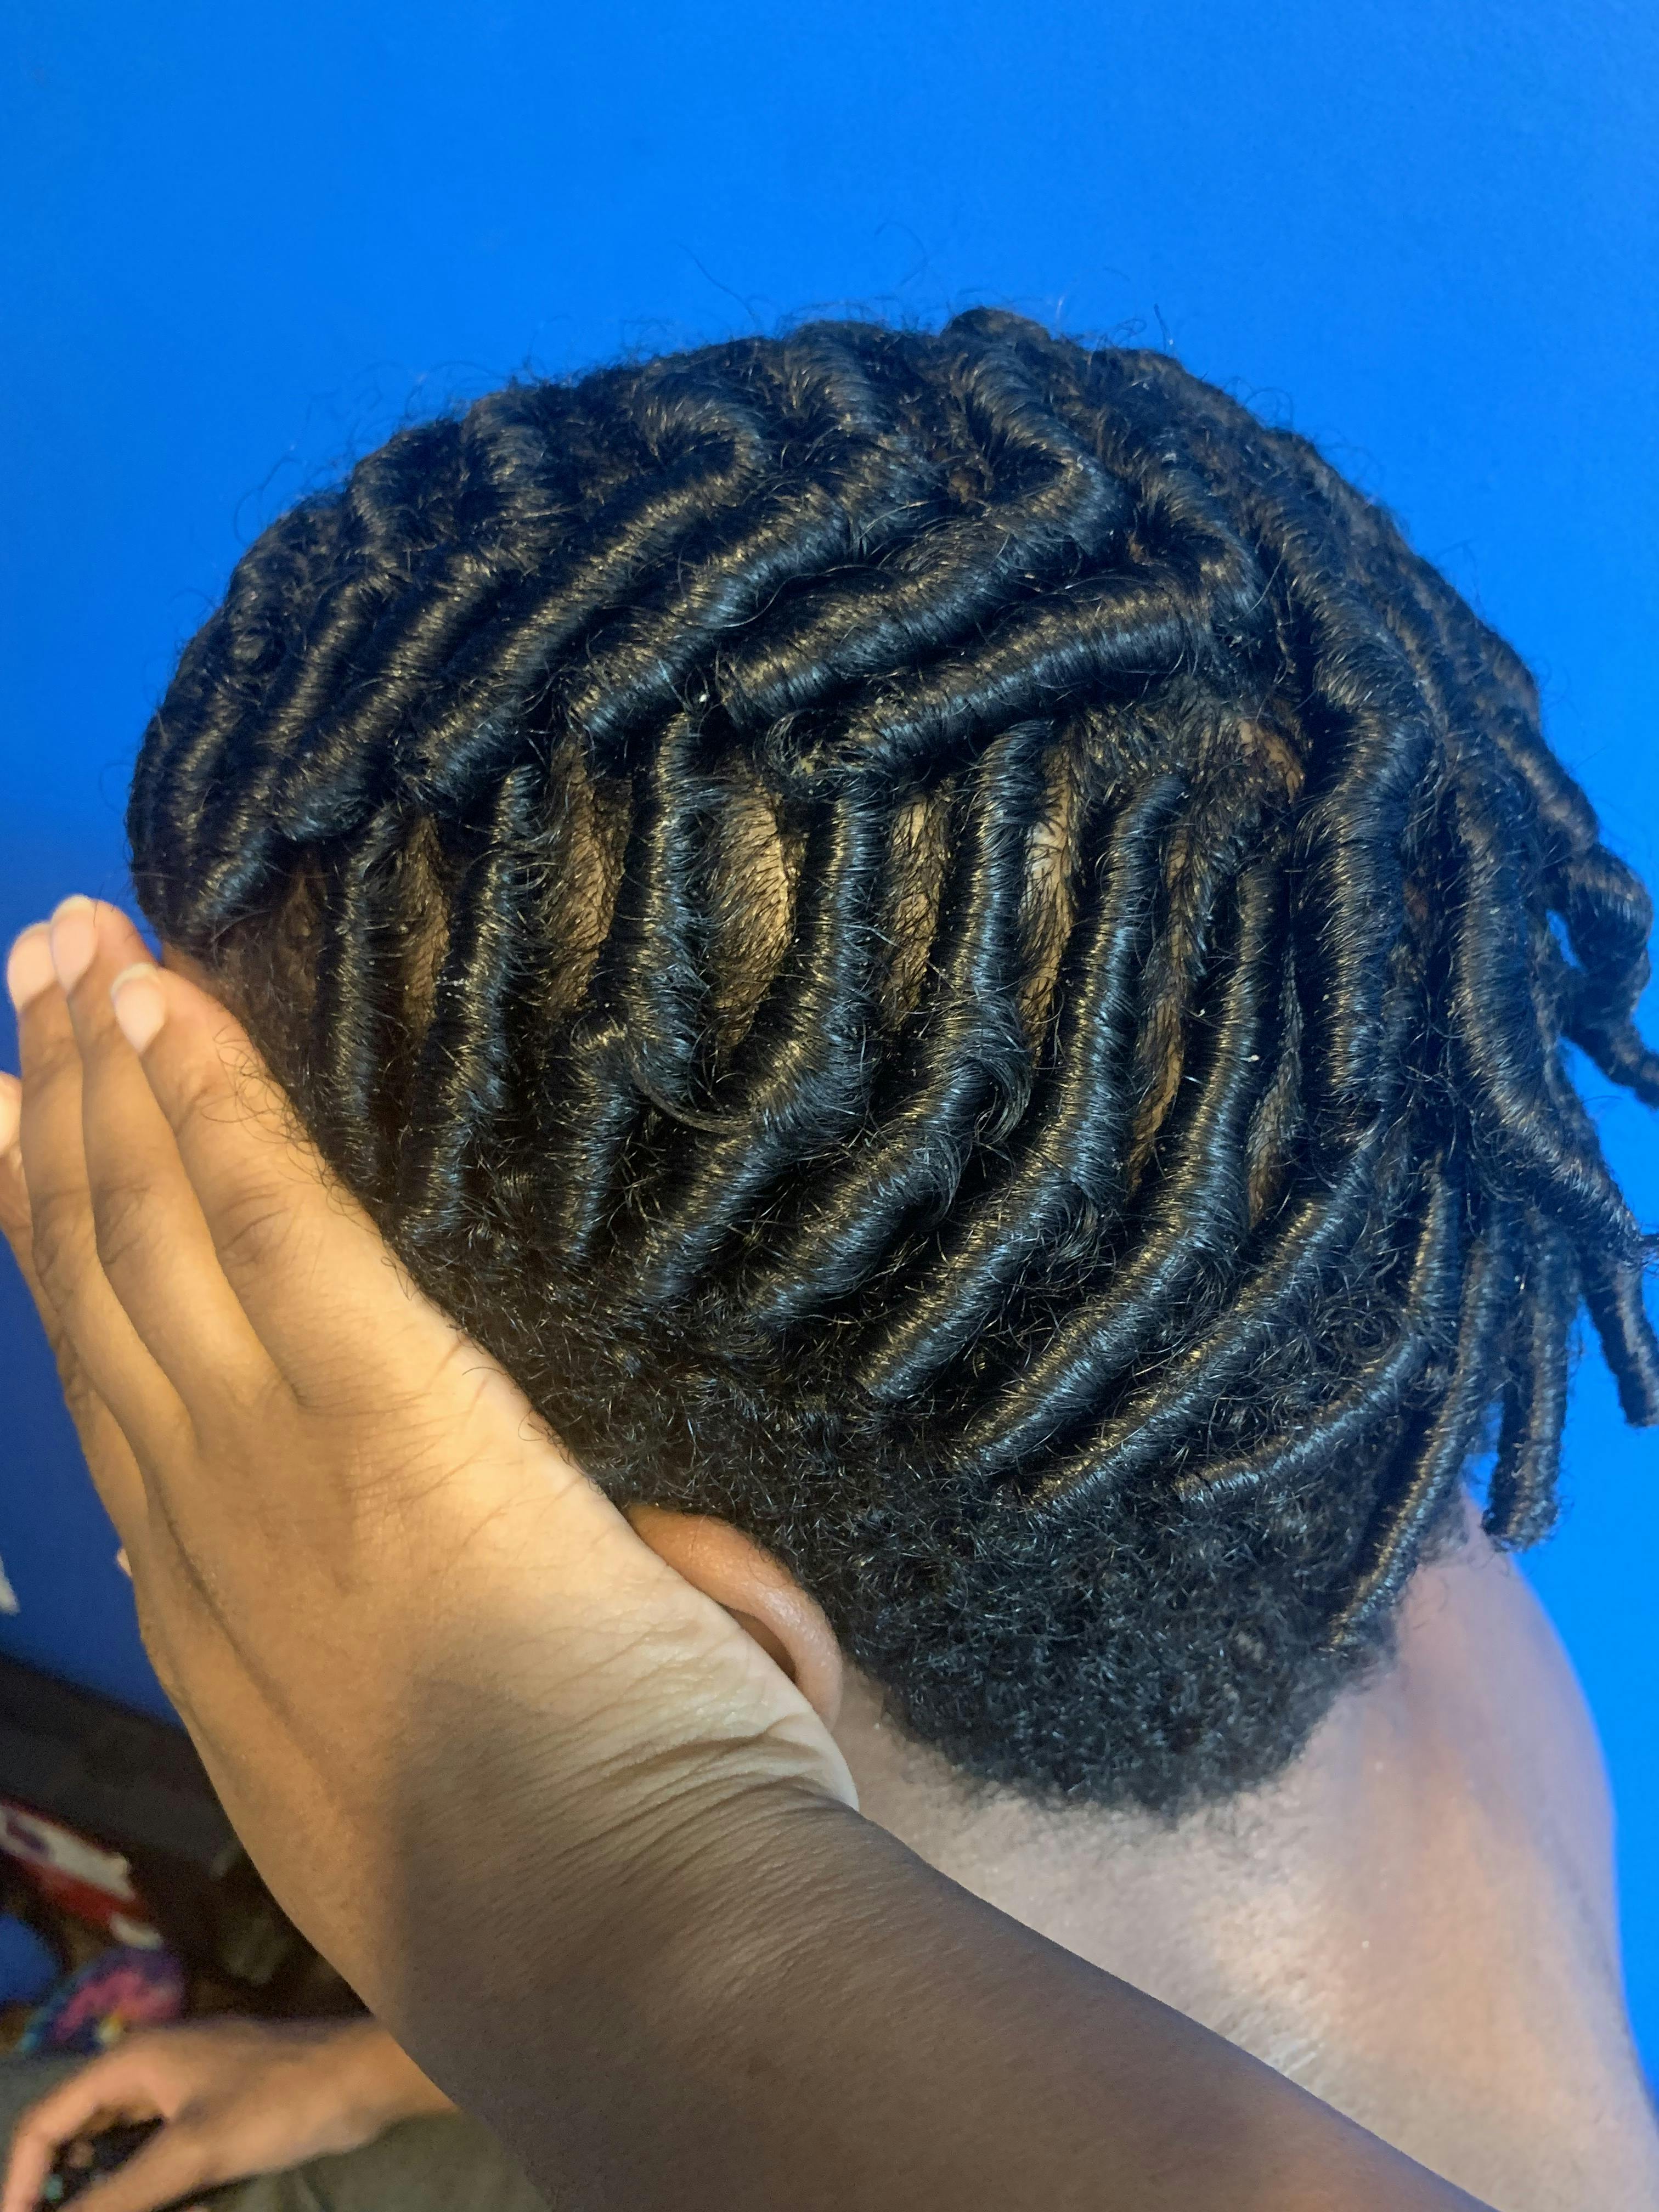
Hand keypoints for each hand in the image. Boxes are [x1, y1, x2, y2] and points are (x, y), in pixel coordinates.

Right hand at [0, 899, 853, 2023]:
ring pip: (157, 1238)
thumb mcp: (442, 1760)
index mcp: (216, 1619)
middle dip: (53, 1130)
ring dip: (112, 1080)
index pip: (111, 1401)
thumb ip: (423, 1634)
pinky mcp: (394, 1413)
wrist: (625, 1946)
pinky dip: (213, 1106)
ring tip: (75, 949)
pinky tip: (172, 1001)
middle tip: (28, 996)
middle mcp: (204, 1527)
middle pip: (102, 1294)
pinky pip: (280, 1224)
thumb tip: (471, 1540)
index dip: (62, 1263)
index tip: (29, 1156)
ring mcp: (280, 1467)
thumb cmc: (580, 1868)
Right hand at [0, 2016, 447, 2211]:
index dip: (22, 2181)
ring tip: (132, 2210)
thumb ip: (117, 2197)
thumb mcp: (192, 2153)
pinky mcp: (212, 2108)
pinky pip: (156, 2151)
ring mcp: (183, 2086)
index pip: (47, 2120)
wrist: (364, 2080)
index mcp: (134, 2061)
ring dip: (112, 2189)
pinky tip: (168, 2206)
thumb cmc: (279, 2101)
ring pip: (118, 2146)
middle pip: (77, 2133)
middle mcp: (149, 2067)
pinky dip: (148, 2185)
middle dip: (67, 2188)